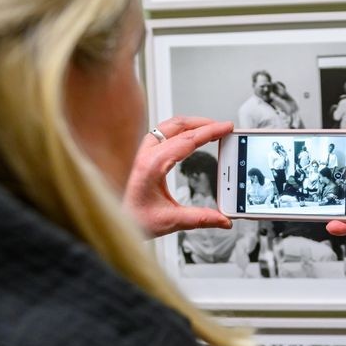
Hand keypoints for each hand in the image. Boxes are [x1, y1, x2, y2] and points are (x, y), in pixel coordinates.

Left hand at [124, 116, 233, 237]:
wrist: (119, 222)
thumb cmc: (136, 220)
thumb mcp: (172, 221)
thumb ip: (200, 218)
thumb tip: (223, 219)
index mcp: (153, 166)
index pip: (187, 140)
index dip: (210, 131)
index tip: (226, 127)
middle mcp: (147, 155)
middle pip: (178, 126)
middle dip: (203, 123)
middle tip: (222, 127)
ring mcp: (143, 153)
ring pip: (169, 126)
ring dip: (191, 124)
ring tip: (209, 128)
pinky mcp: (144, 156)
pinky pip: (163, 132)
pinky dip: (180, 129)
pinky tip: (189, 135)